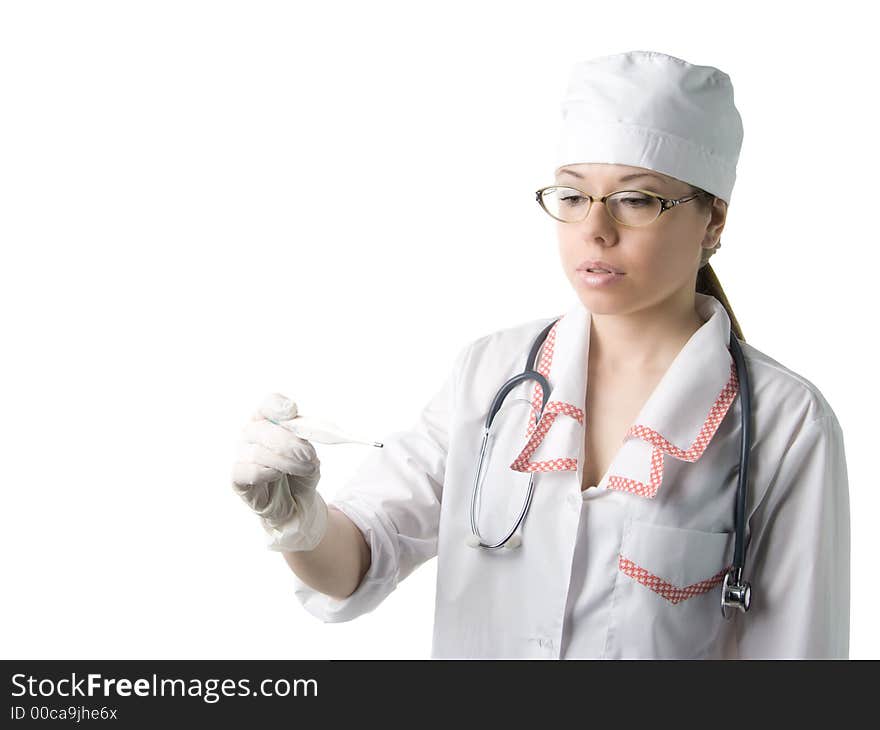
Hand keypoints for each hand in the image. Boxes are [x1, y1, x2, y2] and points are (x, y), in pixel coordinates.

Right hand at [231, 393, 328, 550]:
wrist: (299, 504)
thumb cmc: (301, 473)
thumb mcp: (310, 453)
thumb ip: (303, 440)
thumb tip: (299, 430)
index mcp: (269, 421)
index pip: (267, 405)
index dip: (277, 405)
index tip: (292, 411)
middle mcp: (251, 435)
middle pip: (261, 428)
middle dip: (288, 441)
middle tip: (309, 454)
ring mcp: (242, 456)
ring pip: (256, 452)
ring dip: (285, 461)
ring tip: (306, 469)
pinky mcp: (237, 479)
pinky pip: (246, 471)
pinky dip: (266, 472)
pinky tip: (279, 475)